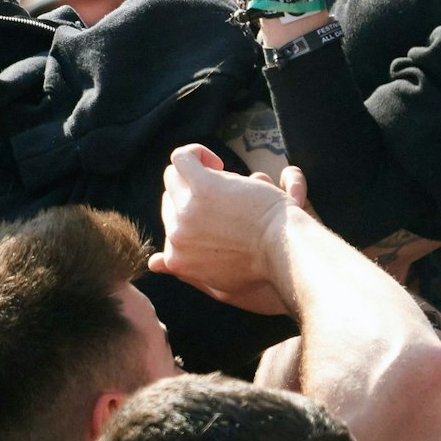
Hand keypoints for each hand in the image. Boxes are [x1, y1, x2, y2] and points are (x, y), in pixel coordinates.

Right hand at [148, 144, 298, 315]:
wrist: (285, 253)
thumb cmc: (264, 270)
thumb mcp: (220, 286)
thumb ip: (186, 273)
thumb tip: (155, 262)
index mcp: (178, 259)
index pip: (170, 226)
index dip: (193, 214)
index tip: (217, 213)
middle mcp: (176, 236)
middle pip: (170, 200)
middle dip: (192, 193)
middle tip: (222, 194)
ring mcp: (186, 210)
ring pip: (172, 177)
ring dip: (193, 172)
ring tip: (220, 175)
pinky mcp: (201, 186)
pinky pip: (182, 158)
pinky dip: (195, 153)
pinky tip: (216, 162)